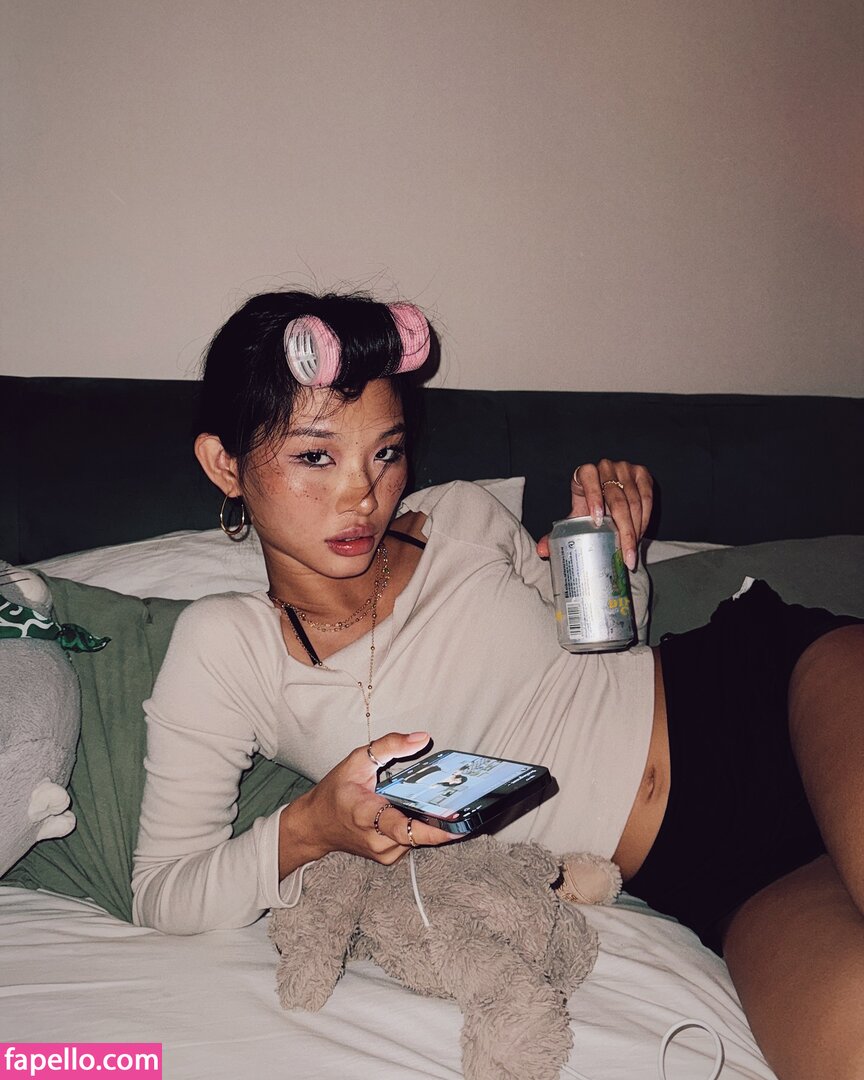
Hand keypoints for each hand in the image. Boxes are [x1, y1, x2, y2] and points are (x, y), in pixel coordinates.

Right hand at [278, 732, 454, 875]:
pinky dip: (419, 826)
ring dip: (429, 821)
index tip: (456, 827)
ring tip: (438, 803)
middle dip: (439, 817)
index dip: (432, 830)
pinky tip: (418, 811)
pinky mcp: (389, 857)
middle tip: (462, 802)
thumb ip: (390, 746)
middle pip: (419, 832)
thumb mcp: (357, 761)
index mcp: (366, 815)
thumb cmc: (336, 791)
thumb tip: (422, 738)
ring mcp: (384, 852)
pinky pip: (413, 841)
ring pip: (419, 837)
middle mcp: (377, 839)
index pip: (403, 828)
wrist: (315, 825)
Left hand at [535, 460, 653, 569]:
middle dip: (623, 530)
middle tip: (625, 554)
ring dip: (636, 528)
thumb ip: (558, 533)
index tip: (597, 522)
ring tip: (632, 551)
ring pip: (634, 500)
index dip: (593, 499)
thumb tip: (542, 551)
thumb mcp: (575, 517)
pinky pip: (647, 498)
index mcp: (584, 472)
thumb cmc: (588, 507)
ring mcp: (626, 468)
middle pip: (617, 498)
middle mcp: (606, 466)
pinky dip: (646, 518)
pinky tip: (641, 535)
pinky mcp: (642, 473)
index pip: (589, 478)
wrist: (606, 496)